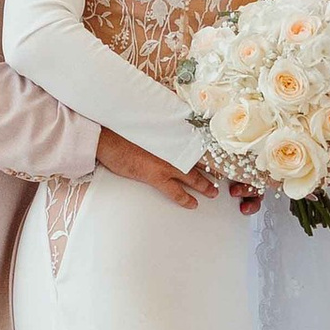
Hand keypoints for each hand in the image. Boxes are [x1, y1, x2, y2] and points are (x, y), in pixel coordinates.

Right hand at [97, 126, 217, 208]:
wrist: (108, 137)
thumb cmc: (123, 130)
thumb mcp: (147, 126)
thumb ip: (161, 130)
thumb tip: (167, 131)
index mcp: (172, 135)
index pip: (194, 143)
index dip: (206, 150)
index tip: (216, 155)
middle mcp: (173, 148)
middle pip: (199, 160)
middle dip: (211, 170)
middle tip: (221, 177)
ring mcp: (167, 162)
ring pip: (192, 176)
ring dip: (204, 185)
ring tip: (212, 192)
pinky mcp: (156, 175)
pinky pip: (175, 191)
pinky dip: (184, 198)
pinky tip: (192, 204)